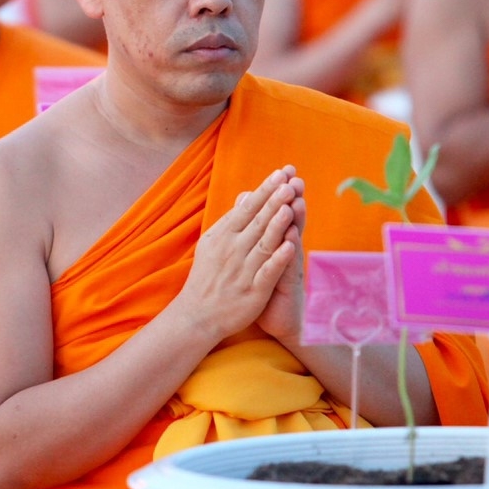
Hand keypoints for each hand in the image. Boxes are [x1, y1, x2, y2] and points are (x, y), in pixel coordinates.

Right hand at [177, 167, 303, 343]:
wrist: (198, 315)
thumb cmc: (208, 275)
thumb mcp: (213, 243)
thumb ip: (232, 220)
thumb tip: (247, 195)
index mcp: (223, 235)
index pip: (247, 208)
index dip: (265, 190)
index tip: (281, 173)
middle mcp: (232, 250)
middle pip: (257, 221)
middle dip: (275, 201)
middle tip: (290, 182)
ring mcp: (243, 270)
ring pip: (264, 243)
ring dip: (277, 225)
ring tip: (291, 206)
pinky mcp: (253, 292)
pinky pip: (267, 272)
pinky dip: (278, 259)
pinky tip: (291, 246)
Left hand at [256, 186, 307, 342]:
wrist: (276, 320)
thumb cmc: (264, 283)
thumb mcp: (259, 254)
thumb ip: (254, 227)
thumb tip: (246, 200)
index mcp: (275, 240)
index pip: (278, 211)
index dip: (281, 193)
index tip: (284, 171)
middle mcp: (285, 250)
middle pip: (290, 221)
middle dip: (292, 200)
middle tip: (295, 179)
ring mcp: (288, 267)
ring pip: (292, 241)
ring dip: (295, 222)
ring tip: (296, 203)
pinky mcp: (287, 286)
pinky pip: (288, 268)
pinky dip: (288, 255)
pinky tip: (291, 242)